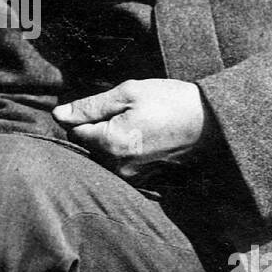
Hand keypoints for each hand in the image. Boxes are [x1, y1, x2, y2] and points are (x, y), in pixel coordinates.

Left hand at [52, 79, 212, 178]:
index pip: (75, 132)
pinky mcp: (145, 178)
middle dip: (97, 129)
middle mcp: (118, 166)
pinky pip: (122, 164)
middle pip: (88, 147)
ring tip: (138, 124)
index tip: (105, 105)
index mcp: (110, 143)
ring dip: (111, 140)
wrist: (212, 122)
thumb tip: (59, 115)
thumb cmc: (171, 101)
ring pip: (104, 156)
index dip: (84, 115)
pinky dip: (126, 151)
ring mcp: (132, 176)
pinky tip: (145, 137)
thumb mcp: (129, 93)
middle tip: (125, 112)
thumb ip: (90, 106)